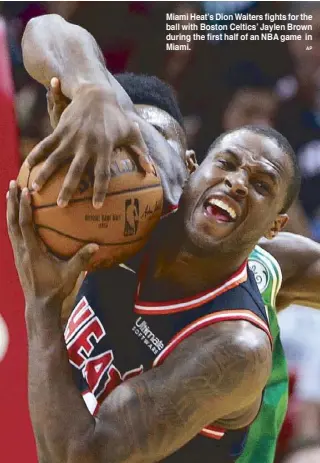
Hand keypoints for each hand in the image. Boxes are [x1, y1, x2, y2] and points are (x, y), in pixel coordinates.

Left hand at [6, 180, 98, 308]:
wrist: (39, 307)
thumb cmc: (55, 290)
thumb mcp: (70, 275)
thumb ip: (81, 259)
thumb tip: (96, 245)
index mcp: (32, 252)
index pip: (26, 226)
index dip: (24, 208)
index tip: (25, 191)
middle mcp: (21, 251)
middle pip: (12, 222)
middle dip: (11, 202)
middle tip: (13, 183)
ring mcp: (18, 254)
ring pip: (10, 227)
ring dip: (10, 209)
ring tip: (10, 192)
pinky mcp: (18, 257)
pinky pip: (13, 234)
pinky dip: (14, 220)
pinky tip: (17, 214)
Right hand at [26, 82, 152, 208]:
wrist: (96, 93)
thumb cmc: (117, 117)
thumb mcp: (132, 133)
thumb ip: (141, 153)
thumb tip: (152, 172)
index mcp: (105, 147)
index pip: (102, 173)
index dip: (99, 189)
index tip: (96, 205)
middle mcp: (87, 144)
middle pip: (76, 171)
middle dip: (69, 188)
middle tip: (62, 205)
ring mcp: (71, 137)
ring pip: (55, 159)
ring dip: (45, 175)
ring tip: (35, 190)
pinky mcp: (60, 130)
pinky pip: (45, 145)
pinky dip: (35, 156)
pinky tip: (26, 168)